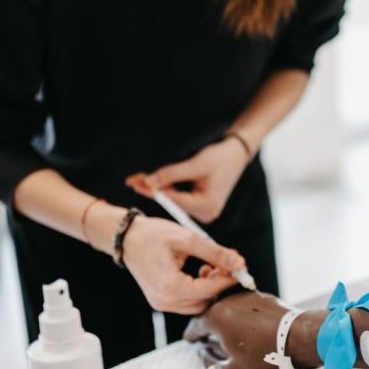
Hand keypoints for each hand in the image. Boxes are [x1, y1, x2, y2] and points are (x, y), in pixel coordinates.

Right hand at [119, 215, 247, 315]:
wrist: (126, 238)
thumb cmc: (153, 235)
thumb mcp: (188, 239)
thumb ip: (216, 253)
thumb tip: (240, 264)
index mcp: (170, 286)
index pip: (210, 290)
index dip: (228, 279)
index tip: (241, 267)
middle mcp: (164, 301)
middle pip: (205, 302)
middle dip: (219, 284)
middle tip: (224, 264)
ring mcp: (161, 304)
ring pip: (198, 305)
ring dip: (209, 289)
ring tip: (208, 267)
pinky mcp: (160, 301)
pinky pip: (187, 303)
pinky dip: (198, 291)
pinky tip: (199, 273)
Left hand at [126, 137, 249, 223]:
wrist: (236, 154)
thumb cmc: (221, 157)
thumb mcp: (196, 164)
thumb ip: (171, 174)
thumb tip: (148, 182)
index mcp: (207, 206)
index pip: (175, 200)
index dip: (155, 191)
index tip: (137, 183)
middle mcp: (205, 214)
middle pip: (172, 202)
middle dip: (152, 190)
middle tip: (132, 180)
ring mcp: (202, 211)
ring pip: (173, 199)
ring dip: (157, 188)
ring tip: (137, 179)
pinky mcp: (199, 205)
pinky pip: (178, 197)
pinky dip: (166, 188)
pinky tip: (150, 182)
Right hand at [184, 289, 311, 368]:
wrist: (298, 336)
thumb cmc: (265, 355)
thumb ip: (211, 363)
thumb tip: (203, 353)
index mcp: (216, 317)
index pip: (195, 326)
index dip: (191, 336)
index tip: (190, 341)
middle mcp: (227, 301)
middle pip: (211, 314)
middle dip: (207, 327)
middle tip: (207, 340)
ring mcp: (245, 296)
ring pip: (228, 308)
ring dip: (225, 320)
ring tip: (229, 336)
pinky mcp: (261, 296)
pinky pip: (244, 307)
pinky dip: (241, 316)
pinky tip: (248, 329)